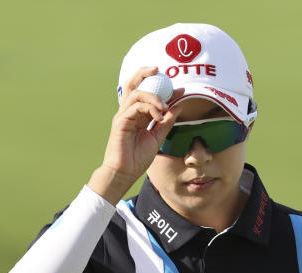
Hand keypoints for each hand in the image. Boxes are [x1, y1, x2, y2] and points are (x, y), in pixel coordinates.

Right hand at [88, 67, 184, 203]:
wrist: (125, 173)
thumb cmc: (137, 159)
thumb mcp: (157, 138)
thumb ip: (166, 123)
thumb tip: (178, 107)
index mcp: (136, 115)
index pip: (148, 94)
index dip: (164, 89)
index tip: (180, 90)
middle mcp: (128, 112)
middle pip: (133, 85)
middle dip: (144, 73)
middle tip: (159, 70)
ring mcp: (123, 115)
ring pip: (136, 93)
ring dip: (153, 97)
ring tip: (165, 107)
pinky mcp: (121, 121)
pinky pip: (135, 106)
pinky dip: (149, 108)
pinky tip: (159, 116)